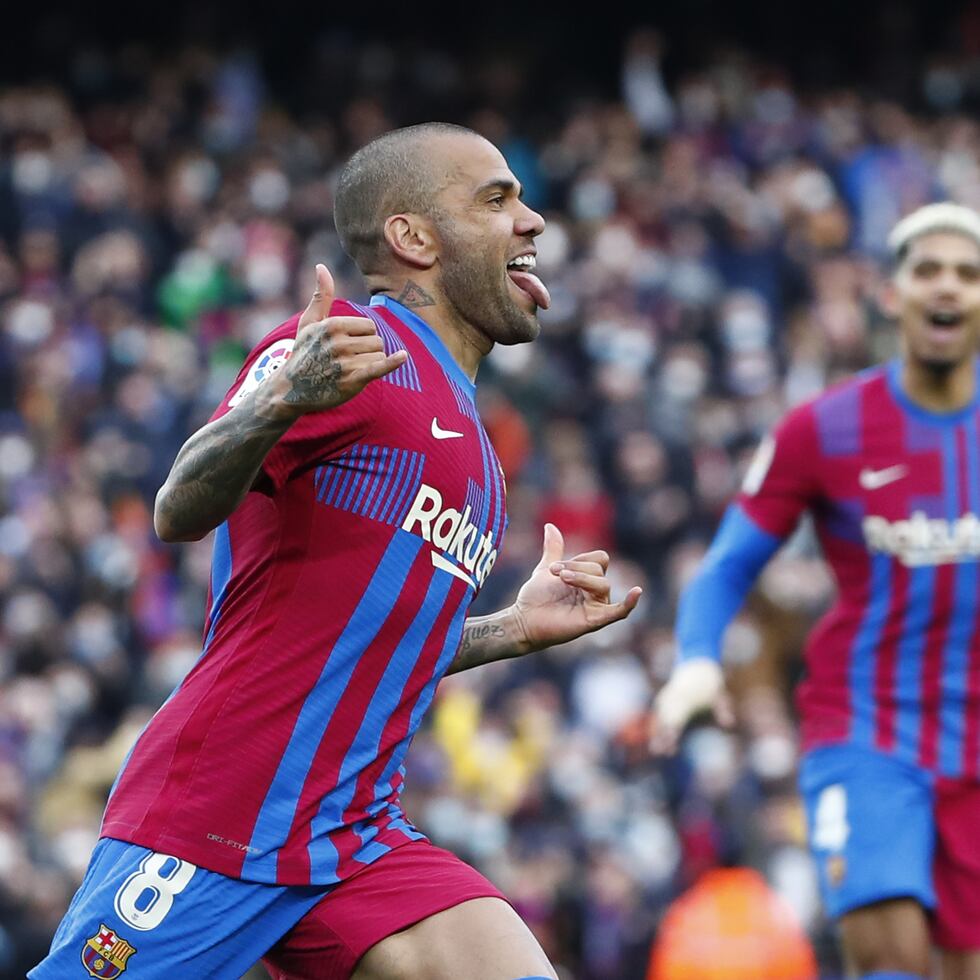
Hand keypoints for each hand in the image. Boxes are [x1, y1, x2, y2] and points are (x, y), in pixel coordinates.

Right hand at [257, 264, 407, 420]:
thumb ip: (321, 295)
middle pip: (377, 341)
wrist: (292, 389)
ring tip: (348, 371)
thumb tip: (321, 266)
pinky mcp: (352, 380)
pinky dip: (392, 362)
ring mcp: (346, 362)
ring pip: (379, 356)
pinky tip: (402, 356)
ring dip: (369, 364)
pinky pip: (378, 367)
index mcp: (333, 325)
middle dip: (367, 351)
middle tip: (344, 361)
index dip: (363, 336)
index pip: (370, 326)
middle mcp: (340, 342)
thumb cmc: (303, 352)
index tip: (345, 346)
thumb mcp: (309, 322)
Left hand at [511, 524, 641, 652]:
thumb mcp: (546, 568)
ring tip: (562, 579)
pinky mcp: (595, 621)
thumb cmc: (536, 597)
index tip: (554, 566)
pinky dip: (630, 603)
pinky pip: (619, 612)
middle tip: (555, 573)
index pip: (599, 559)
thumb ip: (553, 549)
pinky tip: (636, 592)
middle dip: (577, 567)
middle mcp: (595, 592)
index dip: (579, 559)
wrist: (524, 619)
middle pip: (600, 570)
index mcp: (588, 578)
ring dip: (582, 578)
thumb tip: (550, 526)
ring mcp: (596, 606)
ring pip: (604, 585)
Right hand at [650, 657, 732, 753]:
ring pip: (660, 717)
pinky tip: (657, 735)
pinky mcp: (665, 696)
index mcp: (685, 700)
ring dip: (657, 732)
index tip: (671, 744)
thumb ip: (723, 709)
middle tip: (659, 753)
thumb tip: (730, 724)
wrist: (697, 662)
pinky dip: (658, 723)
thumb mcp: (720, 695)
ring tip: (656, 749)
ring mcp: (668, 696)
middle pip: (665, 720)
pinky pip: (659, 712)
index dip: (672, 733)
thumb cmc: (711, 682)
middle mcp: (673, 698)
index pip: (676, 720)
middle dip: (661, 736)